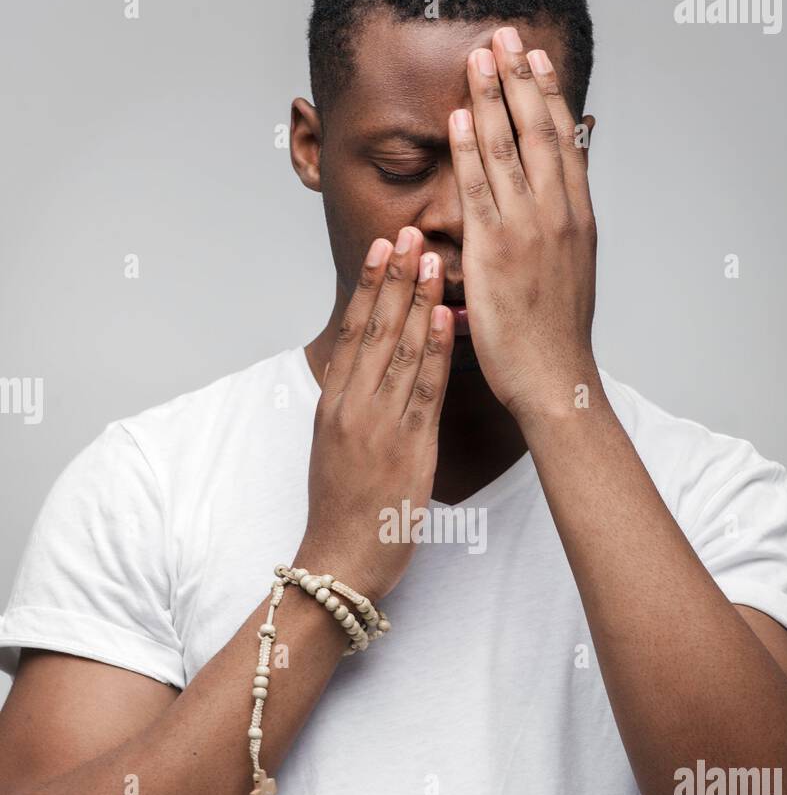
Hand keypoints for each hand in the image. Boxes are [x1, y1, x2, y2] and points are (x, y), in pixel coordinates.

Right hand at [296, 227, 453, 602]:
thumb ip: (354, 411)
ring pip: (399, 350)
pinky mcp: (406, 449)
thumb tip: (372, 377)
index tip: (384, 249)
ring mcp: (377, 425)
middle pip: (373, 329)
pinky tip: (445, 318)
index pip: (352, 332)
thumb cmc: (342, 514)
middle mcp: (351, 407)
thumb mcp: (336, 452)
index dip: (370, 287)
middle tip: (408, 231)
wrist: (338, 563)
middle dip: (394, 277)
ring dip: (417, 300)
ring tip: (432, 257)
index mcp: (333, 405)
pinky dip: (435, 351)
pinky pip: (423, 390)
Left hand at [448, 27, 597, 424]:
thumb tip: (560, 193)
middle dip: (521, 77)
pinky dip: (471, 150)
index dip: (549, 93)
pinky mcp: (496, 252)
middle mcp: (557, 214)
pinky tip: (462, 115)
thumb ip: (563, 226)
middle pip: (539, 130)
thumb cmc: (558, 335)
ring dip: (494, 97)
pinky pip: (480, 190)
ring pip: (511, 149)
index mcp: (577, 217)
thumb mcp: (573, 269)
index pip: (563, 140)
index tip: (536, 57)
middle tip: (506, 33)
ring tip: (480, 55)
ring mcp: (528, 230)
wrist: (555, 377)